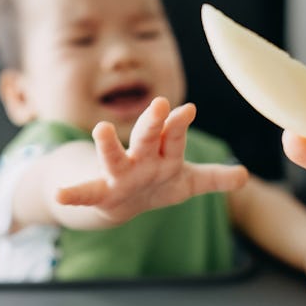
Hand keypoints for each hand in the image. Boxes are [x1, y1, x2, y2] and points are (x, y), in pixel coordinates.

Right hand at [56, 97, 248, 223]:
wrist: (120, 202)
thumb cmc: (156, 183)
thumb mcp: (187, 182)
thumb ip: (214, 177)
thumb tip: (245, 176)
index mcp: (163, 154)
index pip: (173, 136)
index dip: (179, 124)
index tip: (188, 109)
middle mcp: (140, 159)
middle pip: (147, 137)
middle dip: (154, 122)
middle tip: (161, 103)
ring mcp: (119, 174)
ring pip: (114, 157)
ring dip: (108, 144)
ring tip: (101, 129)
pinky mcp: (101, 192)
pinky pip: (86, 193)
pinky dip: (73, 194)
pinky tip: (59, 194)